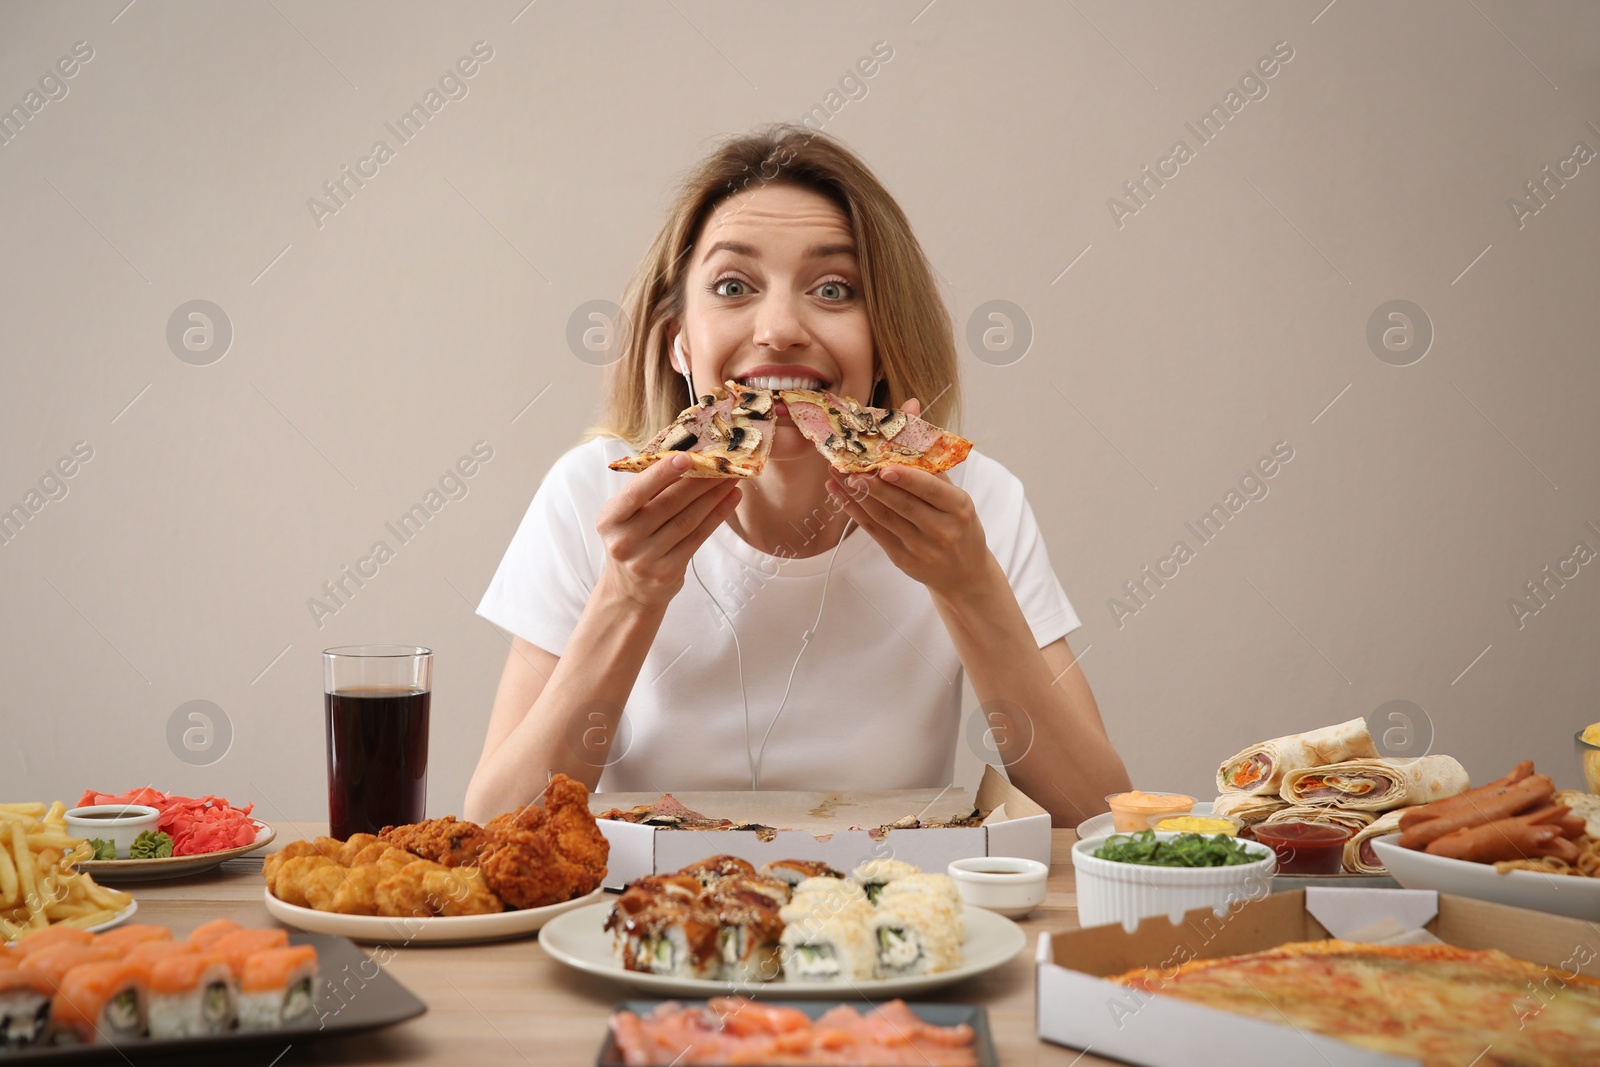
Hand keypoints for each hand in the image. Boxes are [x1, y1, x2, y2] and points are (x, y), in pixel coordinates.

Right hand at [595, 455, 740, 609]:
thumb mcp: (627, 517)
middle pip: (669, 504)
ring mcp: (646, 560)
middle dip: (700, 480)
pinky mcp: (667, 572)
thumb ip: (649, 492)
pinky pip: (698, 538)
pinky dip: (717, 516)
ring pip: (688, 520)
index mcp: (610, 520)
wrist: (630, 591)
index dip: (662, 473)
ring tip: (732, 478)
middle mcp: (624, 541)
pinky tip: (730, 499)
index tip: (687, 457)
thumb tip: (686, 459)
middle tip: (722, 462)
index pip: (637, 492)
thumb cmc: (632, 541)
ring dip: (713, 496)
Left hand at [825, 399, 990, 597]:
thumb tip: (910, 406)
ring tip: (836, 473)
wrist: (964, 573)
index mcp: (959, 507)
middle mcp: (941, 530)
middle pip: (902, 504)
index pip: (931, 490)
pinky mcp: (902, 559)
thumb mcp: (954, 491)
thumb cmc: (958, 522)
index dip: (907, 478)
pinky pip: (874, 531)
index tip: (883, 466)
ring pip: (883, 517)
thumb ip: (928, 453)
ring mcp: (920, 548)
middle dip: (872, 484)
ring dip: (857, 494)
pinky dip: (853, 511)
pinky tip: (838, 493)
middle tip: (847, 464)